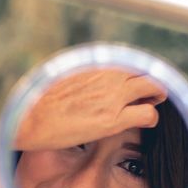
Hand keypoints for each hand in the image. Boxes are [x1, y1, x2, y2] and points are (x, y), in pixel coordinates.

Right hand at [15, 69, 166, 150]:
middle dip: (152, 85)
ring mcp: (114, 96)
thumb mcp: (69, 76)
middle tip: (148, 98)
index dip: (138, 75)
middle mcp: (109, 76)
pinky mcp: (114, 119)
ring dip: (156, 98)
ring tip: (147, 108)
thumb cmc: (44, 102)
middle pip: (148, 71)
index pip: (132, 63)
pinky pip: (149, 114)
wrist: (31, 119)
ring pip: (155, 87)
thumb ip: (88, 75)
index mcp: (98, 64)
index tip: (136, 87)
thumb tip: (91, 80)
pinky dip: (151, 118)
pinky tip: (144, 124)